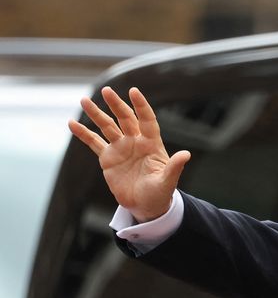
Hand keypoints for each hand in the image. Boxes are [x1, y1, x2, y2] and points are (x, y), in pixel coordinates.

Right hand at [68, 87, 190, 222]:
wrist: (145, 206)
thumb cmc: (160, 194)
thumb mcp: (167, 181)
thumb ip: (174, 167)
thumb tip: (186, 154)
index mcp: (151, 144)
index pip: (147, 120)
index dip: (141, 106)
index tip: (134, 92)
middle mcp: (135, 142)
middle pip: (125, 118)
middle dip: (116, 105)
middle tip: (106, 91)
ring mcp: (121, 148)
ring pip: (107, 126)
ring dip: (96, 114)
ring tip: (84, 100)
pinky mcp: (108, 158)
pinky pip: (94, 142)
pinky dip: (83, 133)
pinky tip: (72, 123)